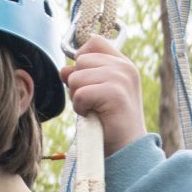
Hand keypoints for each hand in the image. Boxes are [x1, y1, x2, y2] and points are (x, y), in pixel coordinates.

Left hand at [60, 35, 146, 152]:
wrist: (127, 150)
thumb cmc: (110, 123)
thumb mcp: (96, 93)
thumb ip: (83, 76)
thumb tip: (64, 69)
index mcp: (123, 64)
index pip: (94, 42)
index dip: (82, 58)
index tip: (87, 80)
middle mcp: (125, 67)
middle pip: (81, 60)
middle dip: (77, 83)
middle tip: (92, 102)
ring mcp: (121, 78)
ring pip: (76, 77)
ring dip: (78, 98)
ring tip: (93, 110)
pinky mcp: (115, 93)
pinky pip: (80, 94)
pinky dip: (81, 108)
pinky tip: (93, 116)